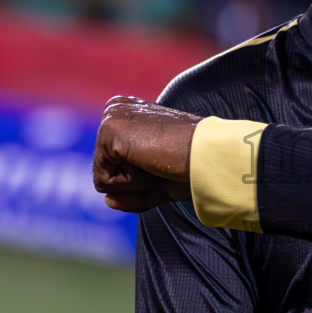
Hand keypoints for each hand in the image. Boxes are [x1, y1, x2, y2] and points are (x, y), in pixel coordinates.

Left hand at [92, 96, 199, 212]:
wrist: (207, 156)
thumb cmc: (191, 167)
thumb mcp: (157, 183)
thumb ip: (132, 194)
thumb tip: (108, 202)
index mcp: (129, 114)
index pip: (114, 165)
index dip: (139, 178)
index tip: (165, 162)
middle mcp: (117, 110)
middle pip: (106, 170)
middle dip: (134, 180)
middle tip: (163, 163)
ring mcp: (112, 118)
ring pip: (104, 177)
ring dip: (133, 181)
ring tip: (158, 162)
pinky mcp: (109, 130)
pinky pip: (104, 181)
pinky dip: (129, 183)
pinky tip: (151, 163)